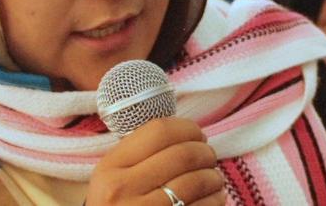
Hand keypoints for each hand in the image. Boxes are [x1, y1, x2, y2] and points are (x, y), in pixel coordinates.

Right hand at [87, 117, 224, 204]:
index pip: (159, 132)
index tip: (197, 135)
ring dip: (214, 176)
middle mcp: (123, 190)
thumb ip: (139, 156)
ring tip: (214, 178)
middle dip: (205, 152)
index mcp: (110, 168)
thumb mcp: (113, 180)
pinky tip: (214, 197)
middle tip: (209, 156)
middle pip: (183, 154)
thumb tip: (186, 135)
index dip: (187, 128)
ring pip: (197, 181)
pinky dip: (215, 199)